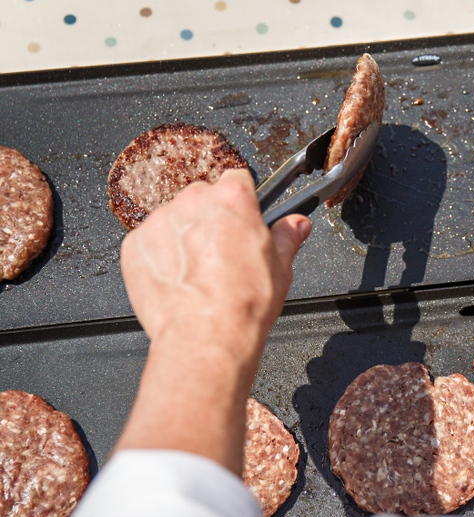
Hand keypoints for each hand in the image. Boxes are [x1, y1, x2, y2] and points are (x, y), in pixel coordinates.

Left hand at [120, 170, 310, 362]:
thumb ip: (287, 236)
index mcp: (232, 199)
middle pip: (202, 197)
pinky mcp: (135, 245)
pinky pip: (150, 242)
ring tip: (199, 272)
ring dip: (184, 237)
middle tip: (224, 252)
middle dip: (212, 219)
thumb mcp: (281, 267)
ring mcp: (159, 221)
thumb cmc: (243, 304)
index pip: (237, 180)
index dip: (244, 201)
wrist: (206, 336)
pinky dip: (161, 257)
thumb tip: (296, 224)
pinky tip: (179, 281)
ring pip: (175, 219)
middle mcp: (193, 202)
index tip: (245, 218)